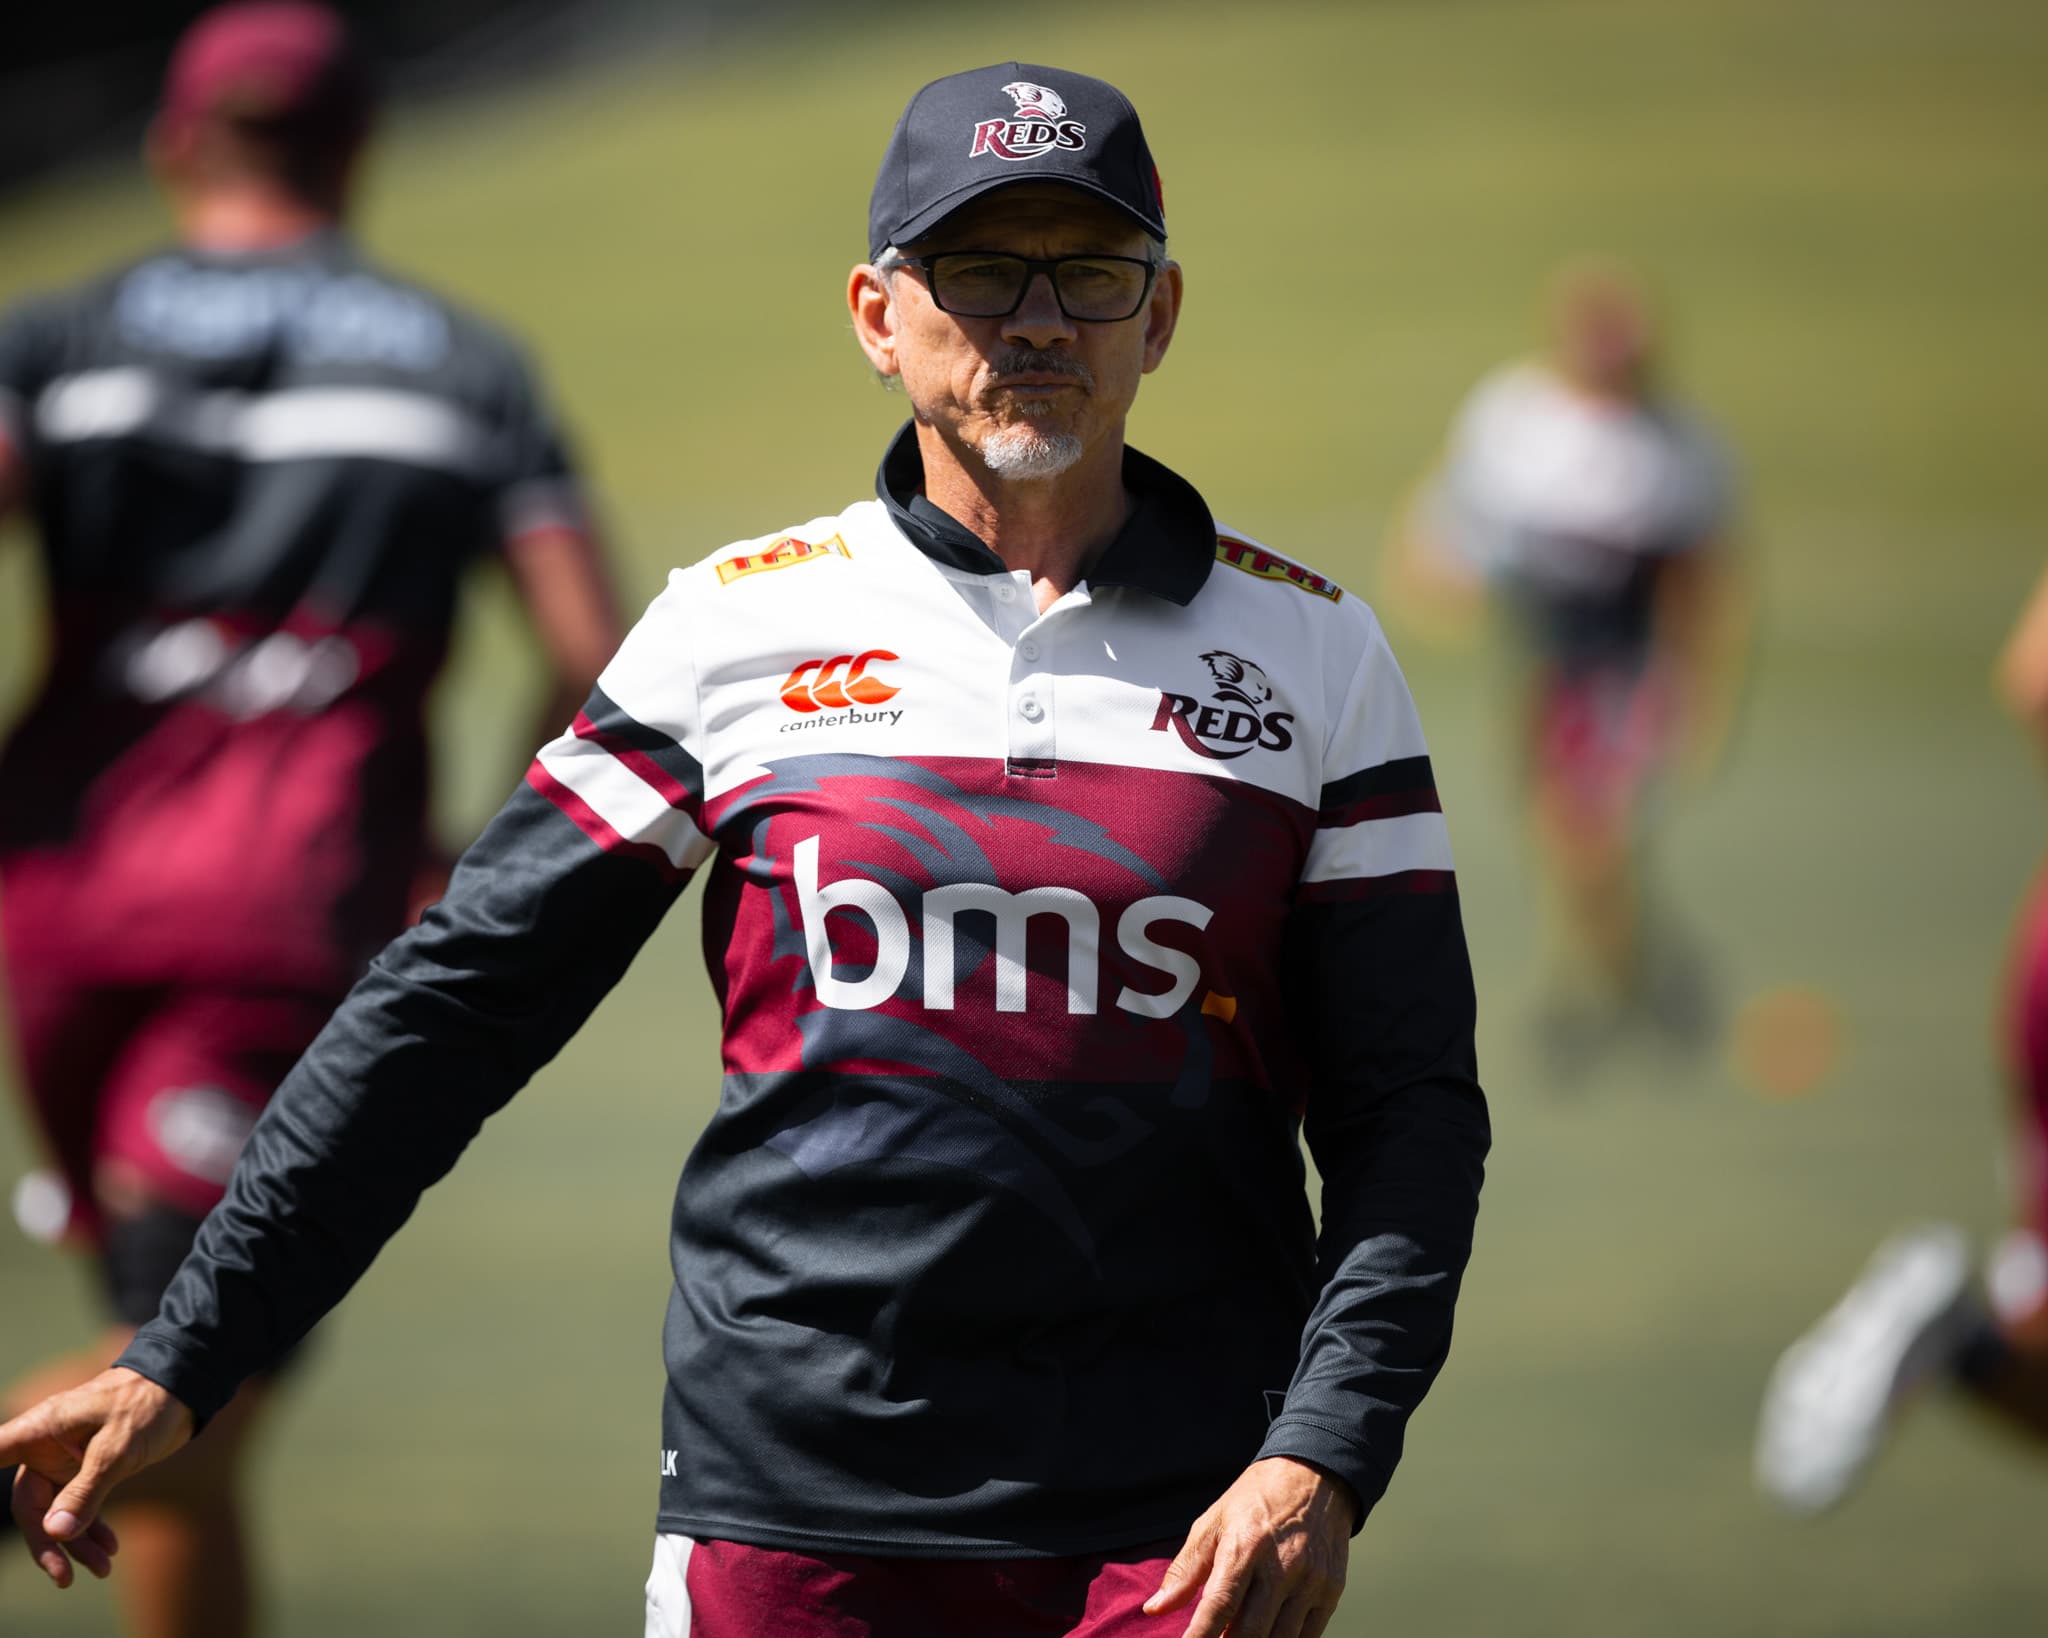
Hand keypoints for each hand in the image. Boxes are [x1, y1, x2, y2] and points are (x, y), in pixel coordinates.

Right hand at [1, 1367, 193, 1587]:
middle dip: (47, 1543)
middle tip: (64, 1576)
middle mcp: (44, 1447)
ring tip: (102, 1568)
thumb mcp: (117, 1449)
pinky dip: (92, 1528)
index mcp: (40, 1430)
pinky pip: (80, 1506)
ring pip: (57, 1512)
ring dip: (75, 1543)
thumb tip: (54, 1534)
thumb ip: (85, 1491)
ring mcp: (64, 1460)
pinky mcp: (86, 1469)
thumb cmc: (146, 1404)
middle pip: (29, 1505)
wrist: (183, 1387)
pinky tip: (109, 1548)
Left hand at [1144, 1456, 1356, 1637]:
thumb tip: (1155, 1609)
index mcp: (1245, 1545)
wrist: (1315, 1476)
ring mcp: (1310, 1581)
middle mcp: (1281, 1566)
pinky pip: (1307, 1637)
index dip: (1200, 1636)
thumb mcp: (1213, 1523)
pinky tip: (1266, 1637)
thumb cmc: (1256, 1501)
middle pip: (1250, 1631)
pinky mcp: (1331, 1591)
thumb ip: (1185, 1570)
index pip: (1219, 1605)